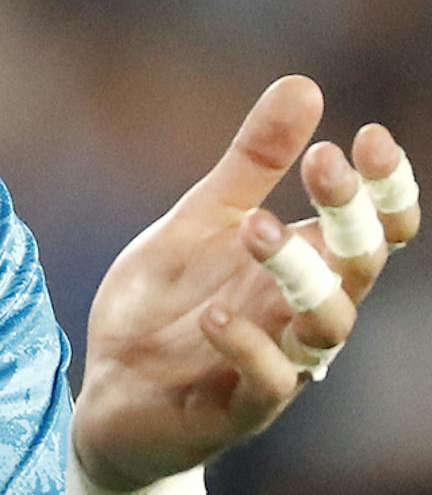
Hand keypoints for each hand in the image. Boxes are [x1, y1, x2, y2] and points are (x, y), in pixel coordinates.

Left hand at [72, 76, 419, 491]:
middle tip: (321, 160)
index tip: (368, 136)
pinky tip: (214, 313)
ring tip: (258, 227)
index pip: (376, 229)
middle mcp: (303, 315)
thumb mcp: (199, 222)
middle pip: (360, 266)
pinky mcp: (236, 411)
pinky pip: (268, 384)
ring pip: (326, 325)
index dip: (385, 187)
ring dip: (300, 274)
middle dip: (351, 213)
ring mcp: (277, 364)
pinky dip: (247, 346)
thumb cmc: (166, 308)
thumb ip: (250, 164)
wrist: (110, 394)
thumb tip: (304, 83)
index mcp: (305, 265)